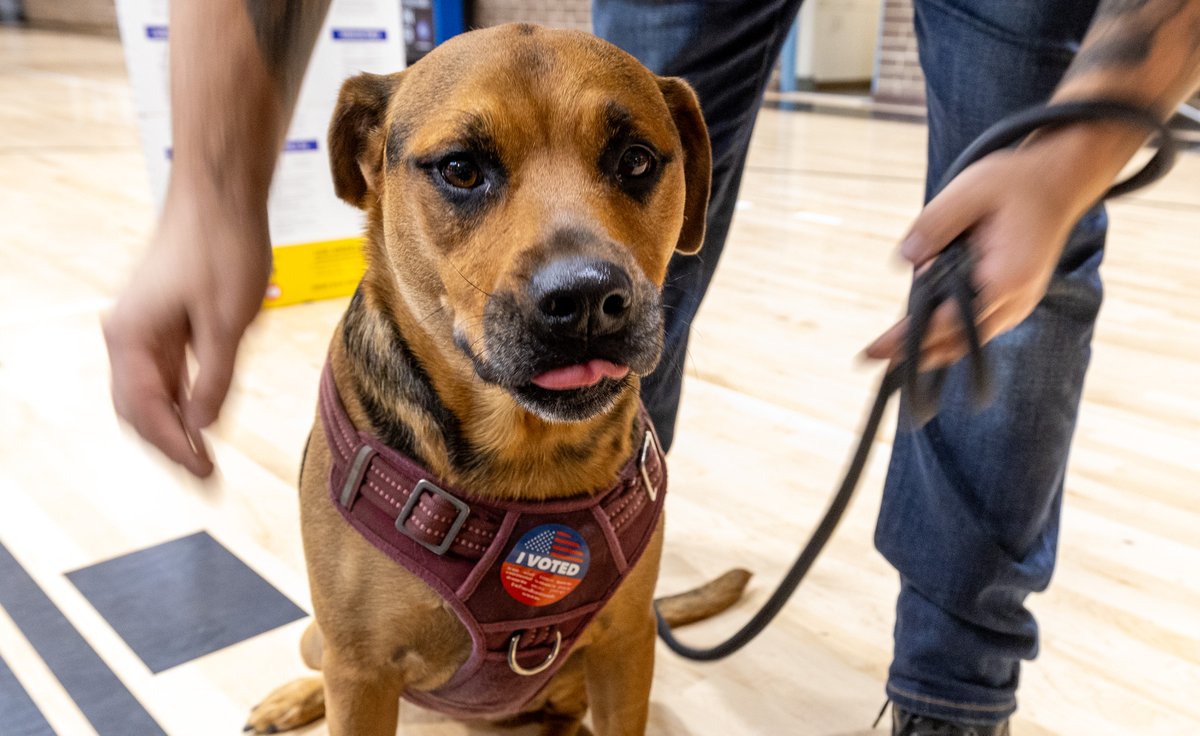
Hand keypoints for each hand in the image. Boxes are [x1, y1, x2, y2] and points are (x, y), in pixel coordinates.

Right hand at [103, 186, 270, 476]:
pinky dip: (185, 397)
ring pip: (153, 392)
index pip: (145, 411)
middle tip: (205, 477)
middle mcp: (127, 335)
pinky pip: (168, 371)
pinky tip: (208, 416)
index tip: (205, 474)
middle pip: (139, 408)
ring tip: (206, 457)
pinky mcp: (165, 319)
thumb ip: (213, 378)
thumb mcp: (228, 322)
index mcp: (130, 337)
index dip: (175, 448)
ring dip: (177, 424)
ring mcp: (144, 328)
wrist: (222, 196)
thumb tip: (201, 426)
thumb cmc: (224, 249)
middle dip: (169, 444)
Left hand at [864, 134, 1105, 369]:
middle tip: (872, 357)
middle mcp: (1016, 301)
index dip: (910, 338)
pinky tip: (923, 338)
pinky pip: (980, 328)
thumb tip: (907, 260)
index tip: (877, 349)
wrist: (1061, 180)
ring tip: (891, 358)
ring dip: (933, 350)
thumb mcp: (970, 190)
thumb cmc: (1016, 183)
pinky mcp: (1016, 300)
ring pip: (970, 341)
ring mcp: (1019, 304)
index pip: (948, 322)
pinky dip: (951, 336)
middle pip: (958, 342)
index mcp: (1005, 278)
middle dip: (915, 353)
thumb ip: (934, 225)